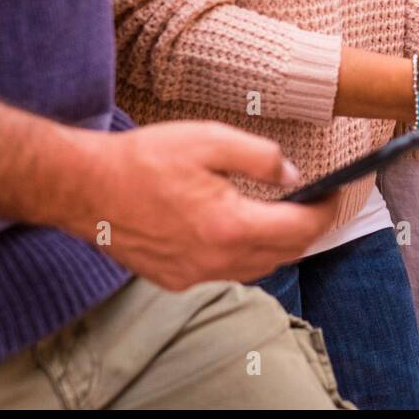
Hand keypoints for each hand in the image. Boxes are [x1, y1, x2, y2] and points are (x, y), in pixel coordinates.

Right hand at [73, 122, 337, 290]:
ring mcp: (193, 275)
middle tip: (317, 203)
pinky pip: (226, 273)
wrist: (83, 187)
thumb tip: (293, 176)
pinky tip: (238, 229)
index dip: (325, 211)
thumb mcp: (209, 140)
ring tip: (284, 215)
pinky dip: (244, 254)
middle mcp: (215, 261)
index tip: (336, 193)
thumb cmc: (142, 159)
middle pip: (284, 254)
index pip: (300, 229)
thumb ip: (260, 158)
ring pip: (257, 268)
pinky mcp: (174, 279)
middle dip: (308, 230)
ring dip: (278, 245)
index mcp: (229, 226)